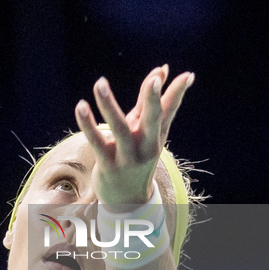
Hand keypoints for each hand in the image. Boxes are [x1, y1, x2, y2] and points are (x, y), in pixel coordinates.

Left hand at [75, 65, 193, 206]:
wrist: (127, 201)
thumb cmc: (136, 157)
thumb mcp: (146, 131)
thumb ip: (150, 101)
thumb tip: (161, 69)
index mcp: (157, 135)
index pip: (170, 110)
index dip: (177, 93)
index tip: (187, 75)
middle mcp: (146, 145)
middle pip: (152, 120)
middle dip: (153, 100)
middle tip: (154, 80)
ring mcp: (128, 156)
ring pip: (119, 129)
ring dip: (109, 105)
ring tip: (100, 83)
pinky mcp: (108, 165)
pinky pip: (97, 142)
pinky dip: (87, 125)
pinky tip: (81, 106)